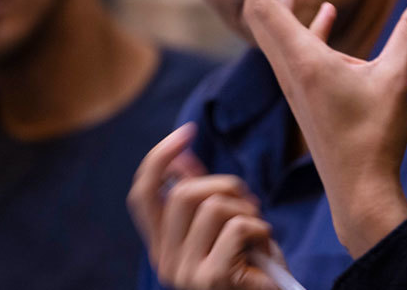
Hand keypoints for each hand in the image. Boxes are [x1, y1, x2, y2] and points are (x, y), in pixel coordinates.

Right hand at [128, 124, 284, 289]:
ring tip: (258, 229)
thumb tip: (183, 157)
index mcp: (161, 248)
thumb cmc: (250, 264)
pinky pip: (237, 227)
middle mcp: (164, 262)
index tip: (187, 132)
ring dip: (246, 209)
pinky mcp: (211, 278)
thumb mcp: (221, 226)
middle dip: (225, 186)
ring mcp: (184, 274)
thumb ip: (200, 197)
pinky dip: (260, 228)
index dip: (160, 158)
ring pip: (212, 207)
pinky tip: (264, 246)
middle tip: (249, 203)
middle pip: (182, 193)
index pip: (142, 195)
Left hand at [233, 0, 406, 256]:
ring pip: (278, 25)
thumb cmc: (374, 140)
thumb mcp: (397, 78)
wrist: (360, 191)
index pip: (262, 2)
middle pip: (260, 7)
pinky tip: (324, 10)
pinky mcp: (308, 92)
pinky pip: (298, 46)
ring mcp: (296, 81)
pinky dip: (305, 22)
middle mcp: (290, 67)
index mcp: (301, 60)